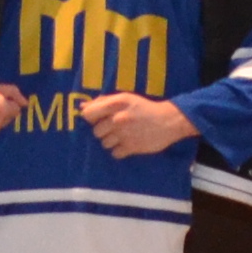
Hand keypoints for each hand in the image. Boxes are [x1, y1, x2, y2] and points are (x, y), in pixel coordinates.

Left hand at [81, 92, 196, 159]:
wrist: (169, 120)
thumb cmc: (144, 108)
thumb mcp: (125, 99)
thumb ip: (103, 101)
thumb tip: (82, 107)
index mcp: (117, 103)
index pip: (89, 114)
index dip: (91, 118)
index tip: (98, 119)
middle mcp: (118, 118)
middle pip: (96, 131)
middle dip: (103, 131)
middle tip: (114, 128)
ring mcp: (124, 134)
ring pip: (104, 143)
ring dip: (111, 141)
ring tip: (122, 136)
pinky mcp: (131, 147)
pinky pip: (114, 153)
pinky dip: (119, 150)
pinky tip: (127, 144)